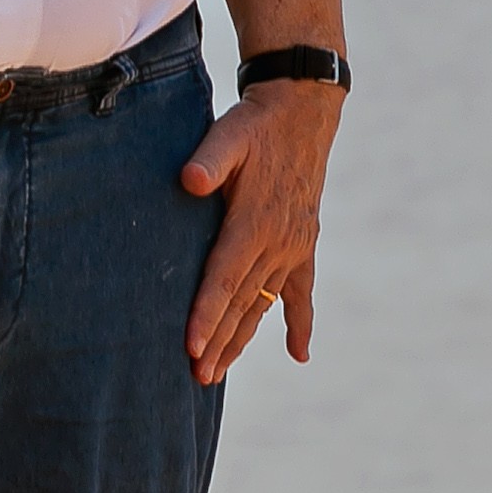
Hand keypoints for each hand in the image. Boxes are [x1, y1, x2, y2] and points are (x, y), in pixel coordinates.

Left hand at [180, 80, 339, 380]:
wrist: (302, 114)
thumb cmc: (255, 126)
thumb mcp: (229, 134)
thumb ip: (210, 159)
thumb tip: (190, 181)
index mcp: (254, 222)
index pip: (224, 278)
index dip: (207, 314)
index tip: (192, 347)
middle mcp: (277, 243)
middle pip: (241, 302)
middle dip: (218, 342)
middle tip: (196, 378)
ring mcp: (292, 247)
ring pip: (262, 304)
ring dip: (242, 340)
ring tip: (217, 373)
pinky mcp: (302, 245)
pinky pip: (300, 292)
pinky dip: (298, 323)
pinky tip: (299, 354)